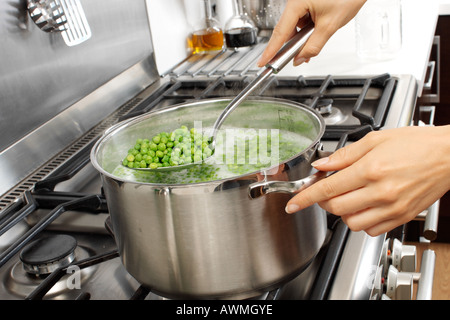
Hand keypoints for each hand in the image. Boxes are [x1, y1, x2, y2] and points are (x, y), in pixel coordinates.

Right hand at [257, 0, 366, 66]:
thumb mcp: (329, 26)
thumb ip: (313, 46)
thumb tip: (300, 58)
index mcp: (297, 3)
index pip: (280, 32)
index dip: (271, 50)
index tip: (263, 62)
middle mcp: (295, 1)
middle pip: (286, 29)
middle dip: (292, 45)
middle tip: (295, 58)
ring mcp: (301, 2)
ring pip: (294, 27)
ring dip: (302, 37)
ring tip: (318, 36)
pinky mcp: (306, 4)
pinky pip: (301, 21)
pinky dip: (307, 30)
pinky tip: (316, 34)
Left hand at [285, 126, 449, 235]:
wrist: (448, 154)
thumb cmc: (417, 143)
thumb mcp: (376, 140)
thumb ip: (344, 155)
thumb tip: (321, 164)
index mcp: (370, 169)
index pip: (327, 189)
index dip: (304, 198)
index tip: (293, 204)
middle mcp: (380, 192)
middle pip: (335, 208)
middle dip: (323, 201)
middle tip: (328, 189)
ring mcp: (392, 208)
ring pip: (351, 223)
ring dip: (342, 212)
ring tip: (348, 196)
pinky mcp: (401, 217)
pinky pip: (371, 230)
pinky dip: (361, 221)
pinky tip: (364, 206)